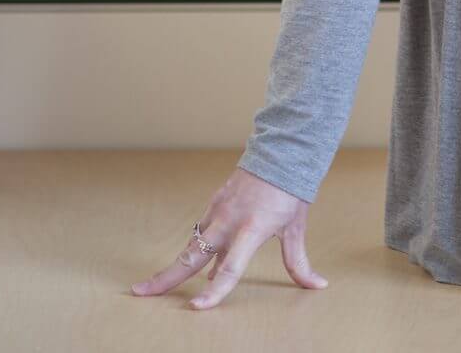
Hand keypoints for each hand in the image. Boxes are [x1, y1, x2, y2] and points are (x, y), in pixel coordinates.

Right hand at [131, 165, 328, 308]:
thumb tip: (318, 286)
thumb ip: (299, 262)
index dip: (214, 291)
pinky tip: (193, 265)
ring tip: (155, 285)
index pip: (229, 268)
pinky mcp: (214, 203)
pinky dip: (194, 249)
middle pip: (191, 256)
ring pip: (191, 244)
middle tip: (141, 293)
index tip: (196, 308)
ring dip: (175, 266)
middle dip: (165, 278)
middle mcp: (228, 221)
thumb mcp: (295, 229)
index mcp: (251, 229)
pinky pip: (200, 231)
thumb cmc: (290, 192)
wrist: (281, 152)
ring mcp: (218, 210)